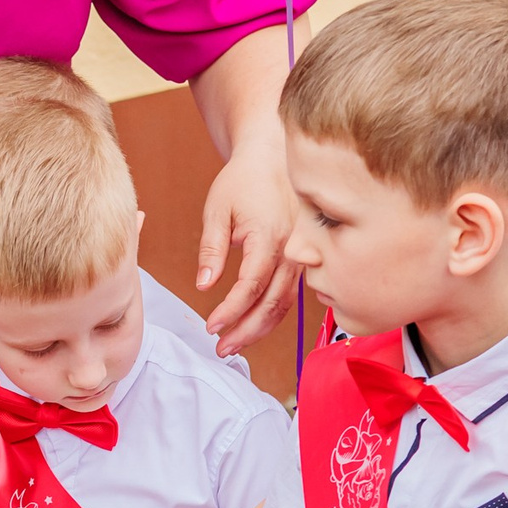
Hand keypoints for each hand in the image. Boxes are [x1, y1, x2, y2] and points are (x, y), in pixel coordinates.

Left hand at [197, 122, 301, 355]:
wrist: (272, 158)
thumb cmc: (243, 181)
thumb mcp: (217, 210)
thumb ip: (211, 249)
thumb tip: (204, 285)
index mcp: (269, 235)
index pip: (251, 285)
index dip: (231, 311)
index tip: (210, 327)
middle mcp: (292, 248)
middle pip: (272, 303)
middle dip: (246, 331)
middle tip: (220, 349)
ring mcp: (302, 254)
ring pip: (285, 304)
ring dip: (259, 329)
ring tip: (232, 345)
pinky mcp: (303, 257)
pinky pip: (290, 294)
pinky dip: (271, 314)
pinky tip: (251, 326)